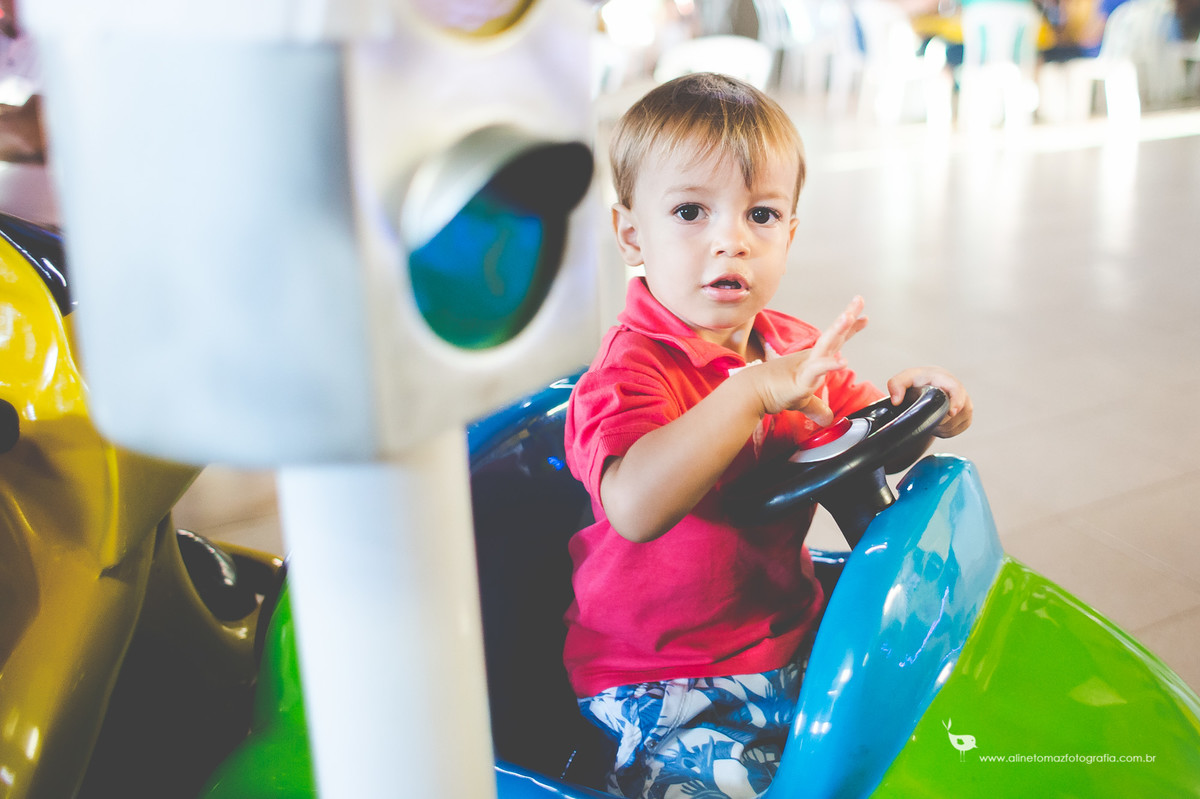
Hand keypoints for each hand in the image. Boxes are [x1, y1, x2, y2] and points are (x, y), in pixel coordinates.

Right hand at [749, 296, 867, 422]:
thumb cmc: (773, 391)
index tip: (863, 317)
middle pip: (834, 335)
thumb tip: (827, 418)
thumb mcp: (802, 401)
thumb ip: (816, 408)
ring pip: (825, 345)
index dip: (849, 329)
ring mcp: (807, 366)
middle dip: (848, 317)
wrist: (752, 393)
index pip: (835, 341)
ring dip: (838, 330)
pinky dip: (831, 364)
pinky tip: (843, 361)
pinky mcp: (801, 379)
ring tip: (849, 316)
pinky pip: (818, 369)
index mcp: (813, 359)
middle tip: (859, 300)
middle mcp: (811, 358)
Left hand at [886, 366, 971, 437]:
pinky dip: (943, 431)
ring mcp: (966, 407)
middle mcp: (961, 393)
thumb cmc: (918, 382)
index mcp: (947, 380)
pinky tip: (937, 422)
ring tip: (930, 416)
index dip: (957, 401)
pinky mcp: (966, 419)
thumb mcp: (905, 379)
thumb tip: (896, 400)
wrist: (930, 387)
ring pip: (954, 425)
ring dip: (939, 425)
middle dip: (939, 419)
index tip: (951, 412)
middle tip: (926, 415)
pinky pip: (955, 431)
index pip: (957, 390)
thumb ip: (896, 384)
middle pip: (956, 413)